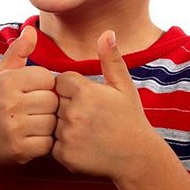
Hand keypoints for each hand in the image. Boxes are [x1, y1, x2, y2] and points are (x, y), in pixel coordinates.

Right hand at [0, 26, 57, 166]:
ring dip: (47, 125)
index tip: (33, 91)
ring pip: (52, 122)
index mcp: (7, 81)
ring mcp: (13, 128)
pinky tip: (32, 139)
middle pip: (52, 100)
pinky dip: (44, 143)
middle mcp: (8, 103)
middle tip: (34, 110)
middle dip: (48, 105)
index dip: (44, 85)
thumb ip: (18, 51)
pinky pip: (47, 143)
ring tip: (33, 123)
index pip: (47, 77)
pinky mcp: (18, 150)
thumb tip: (32, 29)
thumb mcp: (1, 75)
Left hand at [52, 31, 157, 180]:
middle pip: (55, 101)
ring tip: (86, 130)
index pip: (61, 81)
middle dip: (67, 106)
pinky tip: (82, 144)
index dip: (74, 88)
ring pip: (53, 122)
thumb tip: (107, 32)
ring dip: (63, 125)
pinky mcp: (65, 156)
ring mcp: (68, 135)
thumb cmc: (130, 117)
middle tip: (89, 116)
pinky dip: (63, 145)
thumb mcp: (124, 85)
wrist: (137, 157)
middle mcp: (73, 112)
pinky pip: (52, 144)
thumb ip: (111, 58)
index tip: (89, 97)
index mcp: (85, 91)